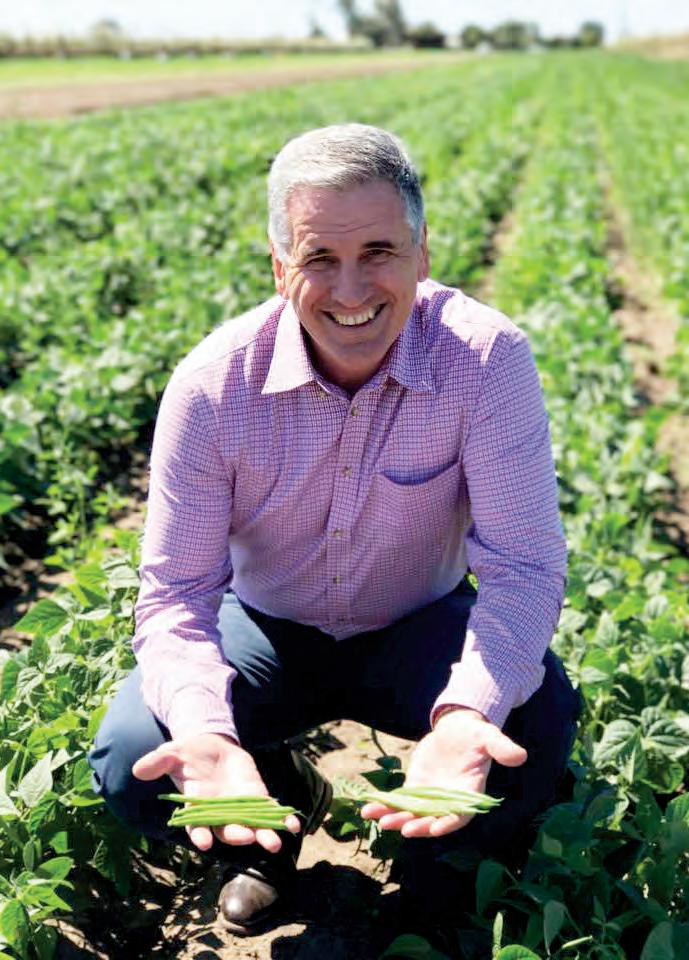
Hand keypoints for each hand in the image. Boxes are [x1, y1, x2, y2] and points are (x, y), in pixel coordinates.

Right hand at [132, 733, 300, 853]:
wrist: (211, 747)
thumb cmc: (189, 753)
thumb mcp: (173, 752)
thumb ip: (159, 761)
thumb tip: (138, 768)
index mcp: (196, 807)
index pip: (196, 825)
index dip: (199, 834)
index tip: (204, 843)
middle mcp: (218, 813)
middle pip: (228, 830)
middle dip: (237, 835)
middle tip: (247, 837)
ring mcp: (239, 807)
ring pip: (252, 826)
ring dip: (264, 835)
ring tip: (275, 843)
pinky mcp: (256, 797)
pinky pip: (269, 811)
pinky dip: (281, 819)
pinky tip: (293, 825)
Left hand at [361, 708, 526, 837]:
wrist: (456, 730)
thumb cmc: (475, 735)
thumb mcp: (488, 737)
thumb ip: (501, 747)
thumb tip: (520, 755)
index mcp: (468, 794)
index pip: (460, 815)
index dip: (448, 823)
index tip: (434, 828)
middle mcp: (448, 801)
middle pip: (433, 820)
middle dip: (417, 825)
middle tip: (401, 827)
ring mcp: (429, 797)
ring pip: (412, 814)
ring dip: (396, 818)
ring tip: (378, 820)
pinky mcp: (414, 789)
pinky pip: (398, 801)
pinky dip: (383, 806)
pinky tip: (367, 810)